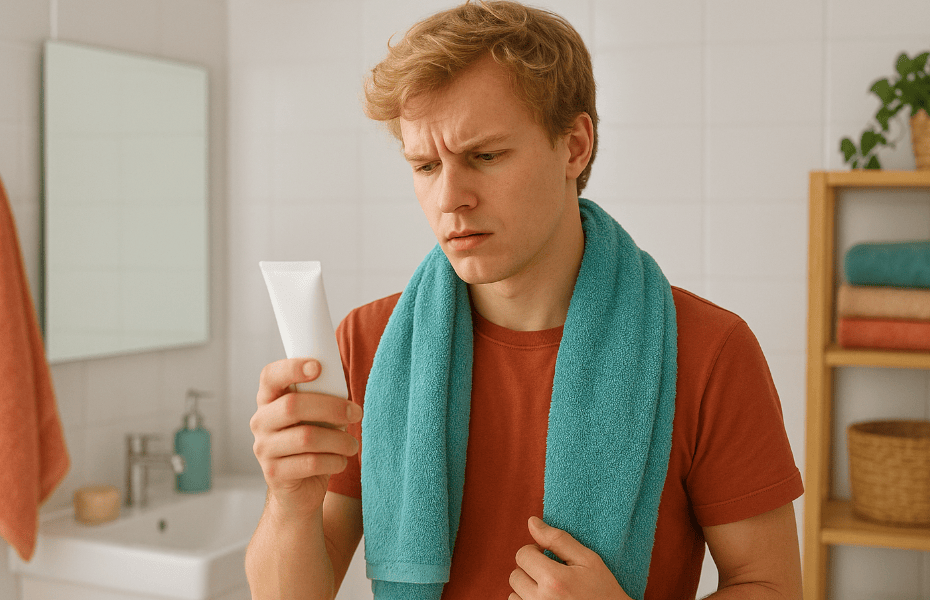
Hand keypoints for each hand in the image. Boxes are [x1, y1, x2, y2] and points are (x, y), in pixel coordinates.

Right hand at [250, 358, 361, 515]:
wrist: (299, 489)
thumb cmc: (313, 442)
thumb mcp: (315, 416)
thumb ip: (322, 397)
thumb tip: (344, 387)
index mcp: (269, 400)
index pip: (270, 376)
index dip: (291, 368)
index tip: (318, 367)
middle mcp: (260, 421)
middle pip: (292, 405)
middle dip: (331, 407)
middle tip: (356, 413)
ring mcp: (264, 448)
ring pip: (306, 437)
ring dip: (339, 440)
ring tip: (352, 445)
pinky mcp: (274, 473)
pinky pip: (311, 463)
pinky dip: (334, 461)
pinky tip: (340, 461)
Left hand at [509, 516, 632, 599]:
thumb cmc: (603, 590)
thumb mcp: (588, 560)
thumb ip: (558, 539)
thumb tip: (532, 522)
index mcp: (554, 580)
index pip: (522, 555)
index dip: (535, 550)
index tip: (547, 555)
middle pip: (515, 575)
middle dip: (530, 568)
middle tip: (549, 571)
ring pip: (513, 594)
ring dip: (526, 587)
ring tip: (548, 588)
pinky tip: (544, 598)